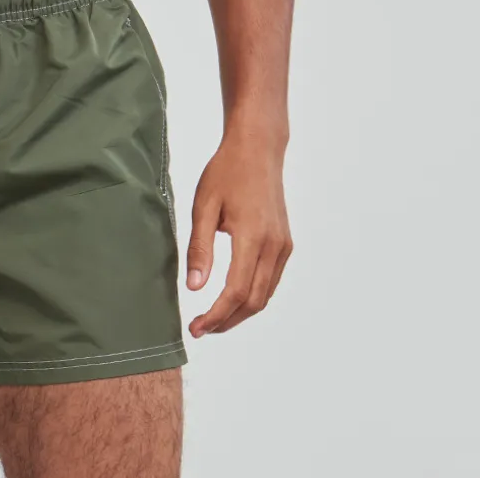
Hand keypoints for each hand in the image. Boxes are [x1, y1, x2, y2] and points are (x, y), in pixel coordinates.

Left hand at [185, 127, 292, 336]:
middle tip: (201, 329)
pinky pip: (271, 281)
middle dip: (227, 321)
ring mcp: (283, 246)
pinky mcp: (285, 244)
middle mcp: (274, 246)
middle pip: (253, 301)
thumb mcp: (203, 205)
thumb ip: (200, 247)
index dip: (216, 315)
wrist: (257, 150)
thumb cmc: (226, 172)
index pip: (235, 291)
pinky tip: (233, 298)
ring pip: (265, 295)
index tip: (196, 328)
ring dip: (240, 313)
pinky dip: (253, 296)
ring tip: (214, 319)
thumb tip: (195, 288)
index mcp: (252, 236)